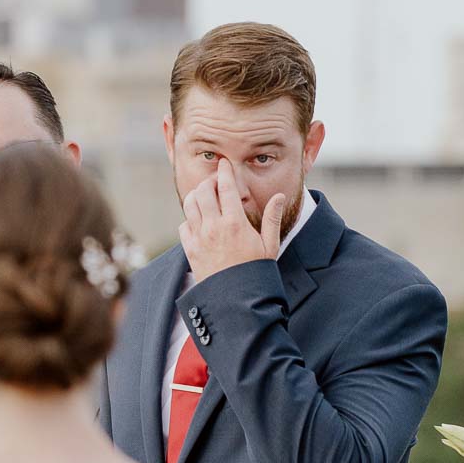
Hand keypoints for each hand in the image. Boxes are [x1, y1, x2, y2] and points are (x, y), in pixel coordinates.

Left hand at [178, 158, 287, 282]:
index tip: (224, 163)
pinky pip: (184, 225)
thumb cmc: (256, 272)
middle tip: (216, 181)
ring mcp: (199, 239)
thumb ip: (272, 219)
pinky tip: (200, 221)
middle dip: (208, 181)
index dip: (224, 171)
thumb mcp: (270, 246)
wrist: (236, 299)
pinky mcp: (190, 250)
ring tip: (206, 196)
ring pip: (189, 205)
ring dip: (196, 196)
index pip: (225, 187)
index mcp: (235, 224)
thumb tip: (279, 196)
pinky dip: (190, 218)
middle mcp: (214, 228)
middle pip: (202, 191)